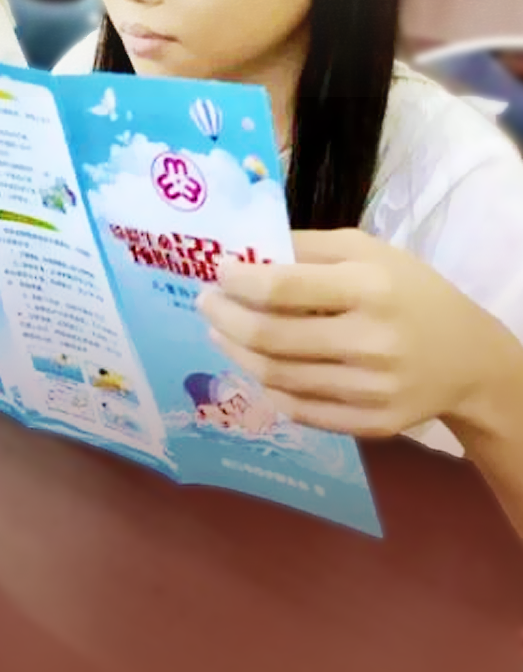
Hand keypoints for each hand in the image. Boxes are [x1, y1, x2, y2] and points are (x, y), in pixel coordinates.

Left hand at [197, 230, 489, 438]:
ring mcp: (371, 390)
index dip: (237, 281)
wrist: (467, 357)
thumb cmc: (409, 292)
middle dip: (225, 318)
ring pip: (277, 378)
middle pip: (270, 338)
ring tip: (221, 332)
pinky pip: (300, 411)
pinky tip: (256, 367)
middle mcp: (371, 342)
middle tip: (205, 303)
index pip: (282, 288)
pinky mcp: (372, 424)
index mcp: (370, 289)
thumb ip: (307, 247)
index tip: (216, 271)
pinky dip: (268, 389)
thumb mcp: (369, 251)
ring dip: (236, 353)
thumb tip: (244, 251)